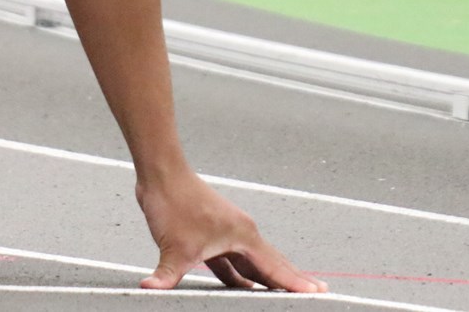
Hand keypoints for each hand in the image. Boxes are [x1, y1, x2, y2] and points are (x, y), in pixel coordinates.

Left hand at [136, 170, 324, 291]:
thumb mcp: (173, 247)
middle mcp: (241, 234)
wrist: (162, 174)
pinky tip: (243, 289)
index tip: (317, 293)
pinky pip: (233, 263)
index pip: (275, 267)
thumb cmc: (174, 202)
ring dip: (267, 280)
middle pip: (273, 264)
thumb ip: (166, 275)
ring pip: (253, 264)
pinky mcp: (212, 236)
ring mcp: (228, 234)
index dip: (295, 283)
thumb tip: (150, 289)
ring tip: (284, 294)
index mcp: (243, 236)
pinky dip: (240, 277)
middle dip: (293, 279)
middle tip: (318, 292)